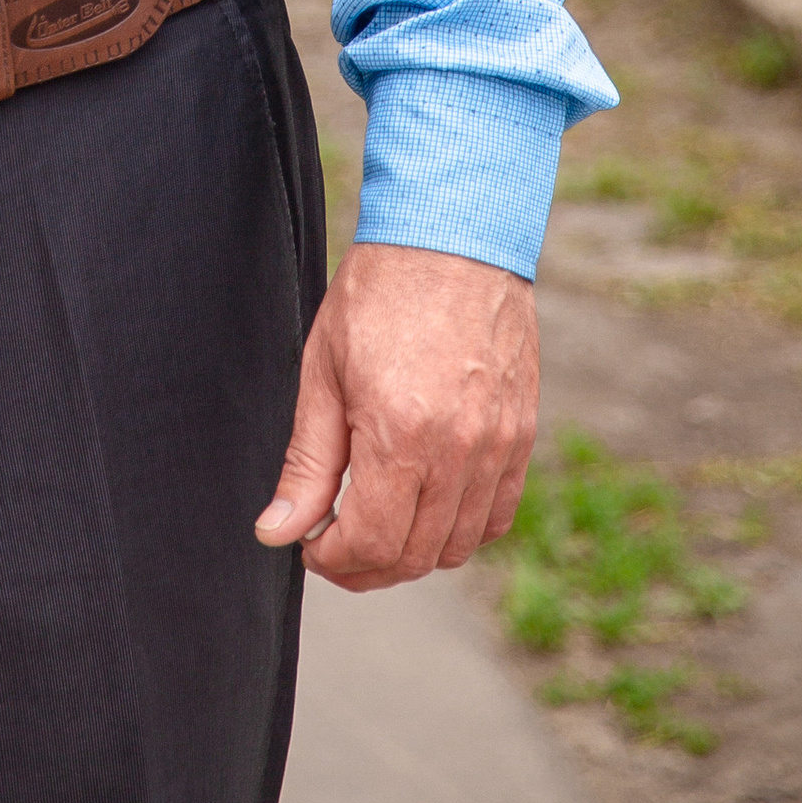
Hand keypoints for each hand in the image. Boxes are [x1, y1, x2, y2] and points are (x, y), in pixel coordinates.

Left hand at [255, 241, 538, 589]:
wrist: (450, 236)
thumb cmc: (378, 293)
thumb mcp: (322, 371)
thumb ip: (307, 463)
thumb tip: (279, 531)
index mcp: (400, 435)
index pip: (372, 543)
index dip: (334, 560)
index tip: (310, 546)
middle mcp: (458, 452)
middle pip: (415, 556)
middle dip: (366, 566)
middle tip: (334, 545)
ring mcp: (498, 448)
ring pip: (457, 546)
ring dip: (412, 554)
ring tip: (376, 527)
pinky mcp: (522, 437)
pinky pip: (496, 516)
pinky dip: (461, 530)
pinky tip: (427, 509)